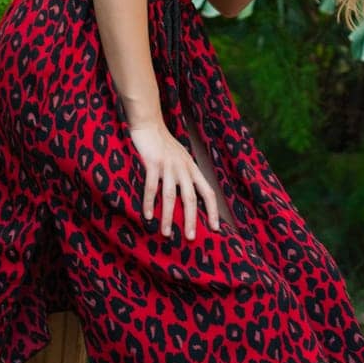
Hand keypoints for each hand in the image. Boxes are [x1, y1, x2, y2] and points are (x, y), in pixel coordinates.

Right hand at [127, 119, 220, 240]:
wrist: (150, 124)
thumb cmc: (164, 145)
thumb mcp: (181, 158)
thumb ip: (185, 175)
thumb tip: (189, 197)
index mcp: (192, 169)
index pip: (208, 192)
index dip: (213, 210)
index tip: (215, 228)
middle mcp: (183, 168)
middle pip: (190, 198)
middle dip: (191, 219)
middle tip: (191, 237)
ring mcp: (168, 166)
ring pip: (170, 196)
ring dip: (168, 216)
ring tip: (166, 234)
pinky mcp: (153, 163)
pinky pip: (151, 187)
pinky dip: (149, 202)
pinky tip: (148, 216)